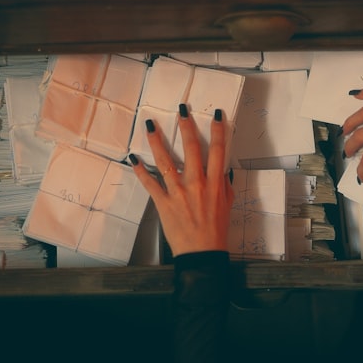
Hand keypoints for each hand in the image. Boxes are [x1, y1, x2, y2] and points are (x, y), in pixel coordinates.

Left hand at [130, 105, 233, 255]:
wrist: (202, 252)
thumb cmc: (215, 230)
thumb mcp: (227, 205)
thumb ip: (225, 185)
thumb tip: (223, 170)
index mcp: (215, 183)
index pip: (218, 150)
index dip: (217, 130)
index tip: (215, 115)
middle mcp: (197, 184)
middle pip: (191, 148)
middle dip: (186, 126)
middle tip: (181, 110)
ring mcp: (178, 192)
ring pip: (166, 161)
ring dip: (157, 141)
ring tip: (150, 126)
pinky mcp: (164, 202)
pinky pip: (150, 183)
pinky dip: (140, 170)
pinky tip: (134, 158)